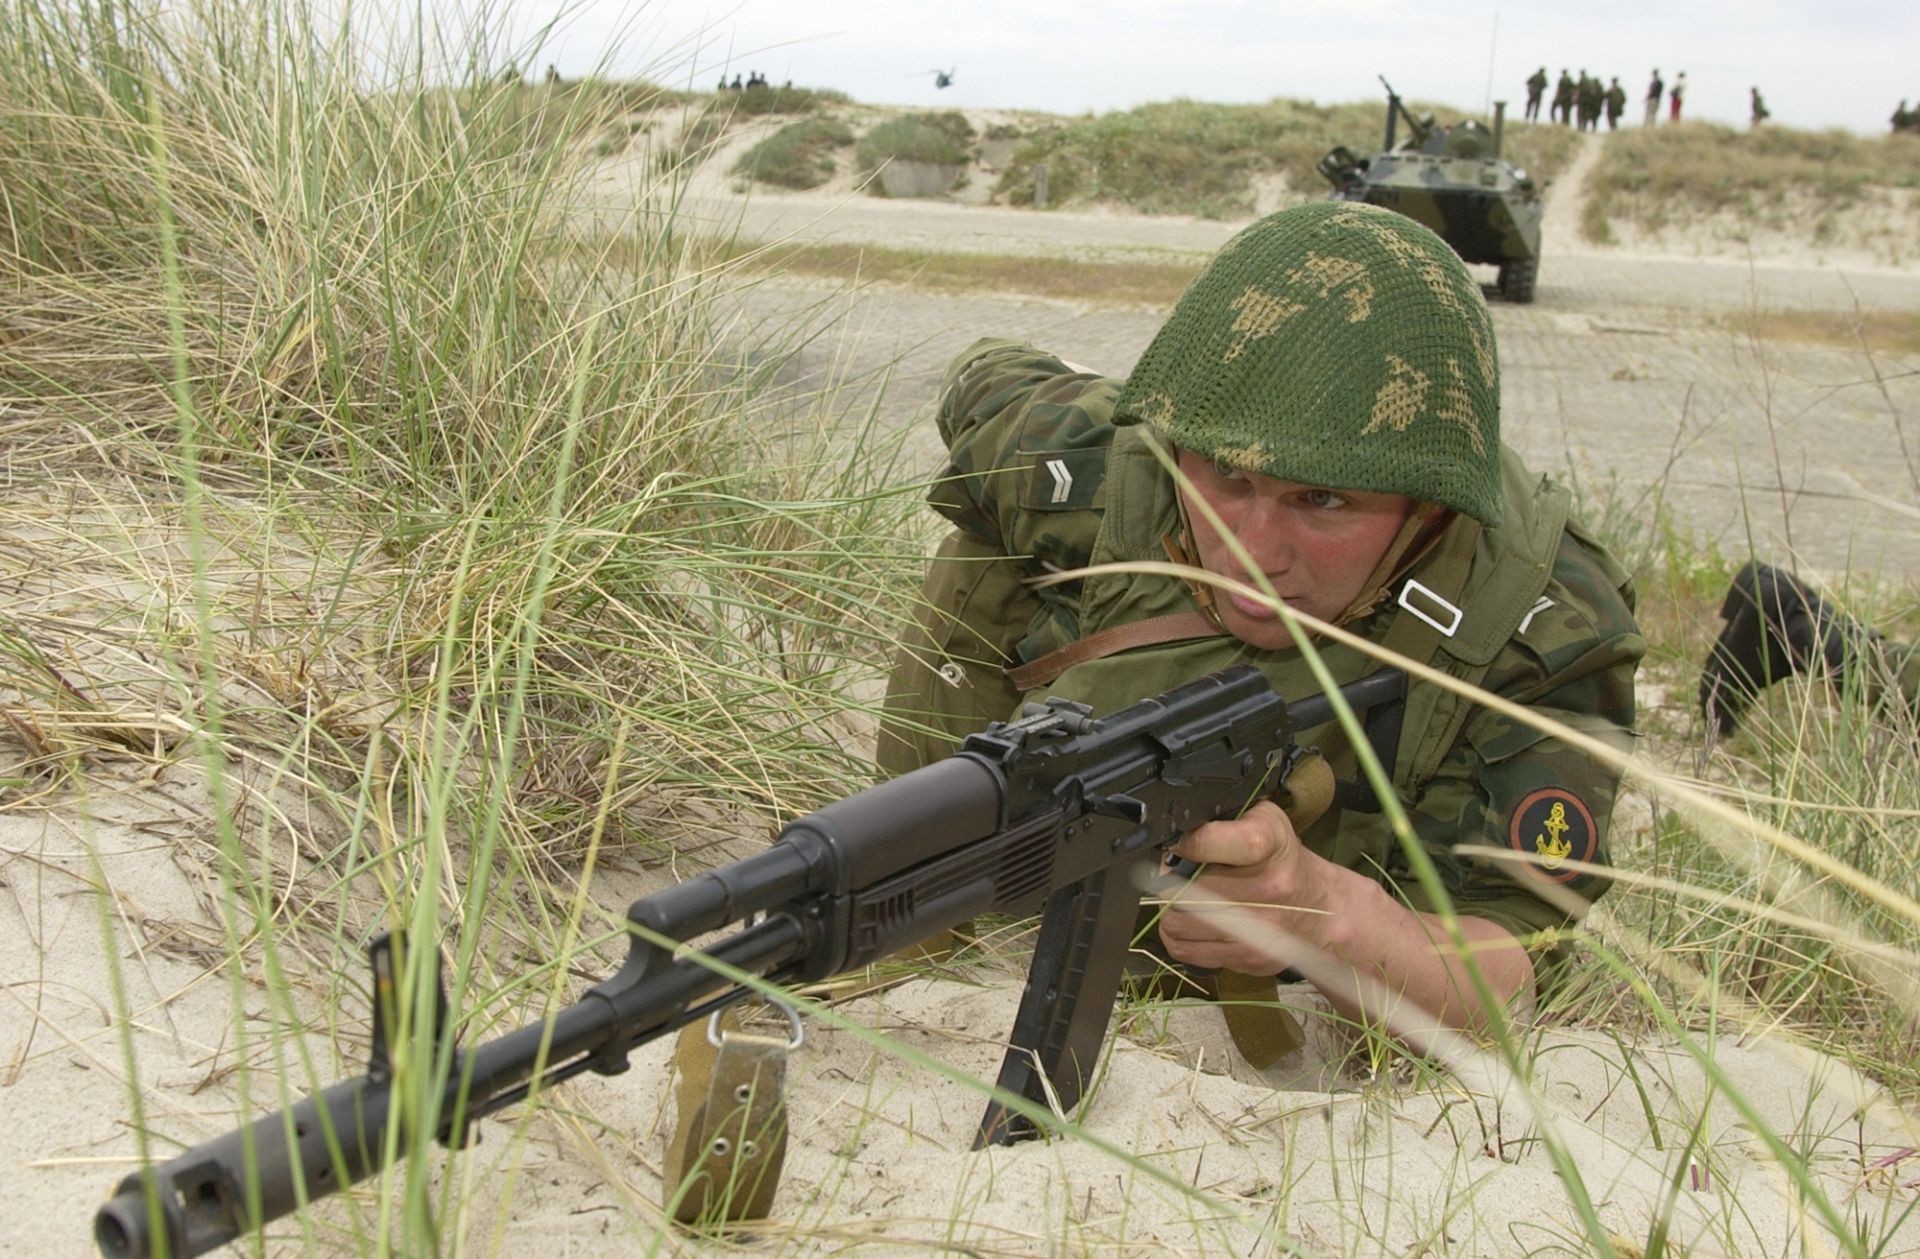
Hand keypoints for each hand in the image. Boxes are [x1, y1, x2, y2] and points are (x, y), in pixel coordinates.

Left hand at [1157, 800, 1328, 973]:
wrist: (1321, 907)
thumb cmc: (1282, 858)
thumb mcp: (1263, 821)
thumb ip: (1221, 821)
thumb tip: (1174, 839)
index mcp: (1267, 843)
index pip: (1208, 842)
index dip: (1183, 846)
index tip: (1176, 849)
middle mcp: (1266, 888)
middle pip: (1182, 891)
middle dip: (1169, 884)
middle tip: (1175, 880)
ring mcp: (1259, 929)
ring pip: (1178, 924)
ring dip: (1171, 913)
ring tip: (1182, 904)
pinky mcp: (1251, 958)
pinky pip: (1188, 951)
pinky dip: (1179, 938)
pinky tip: (1191, 925)